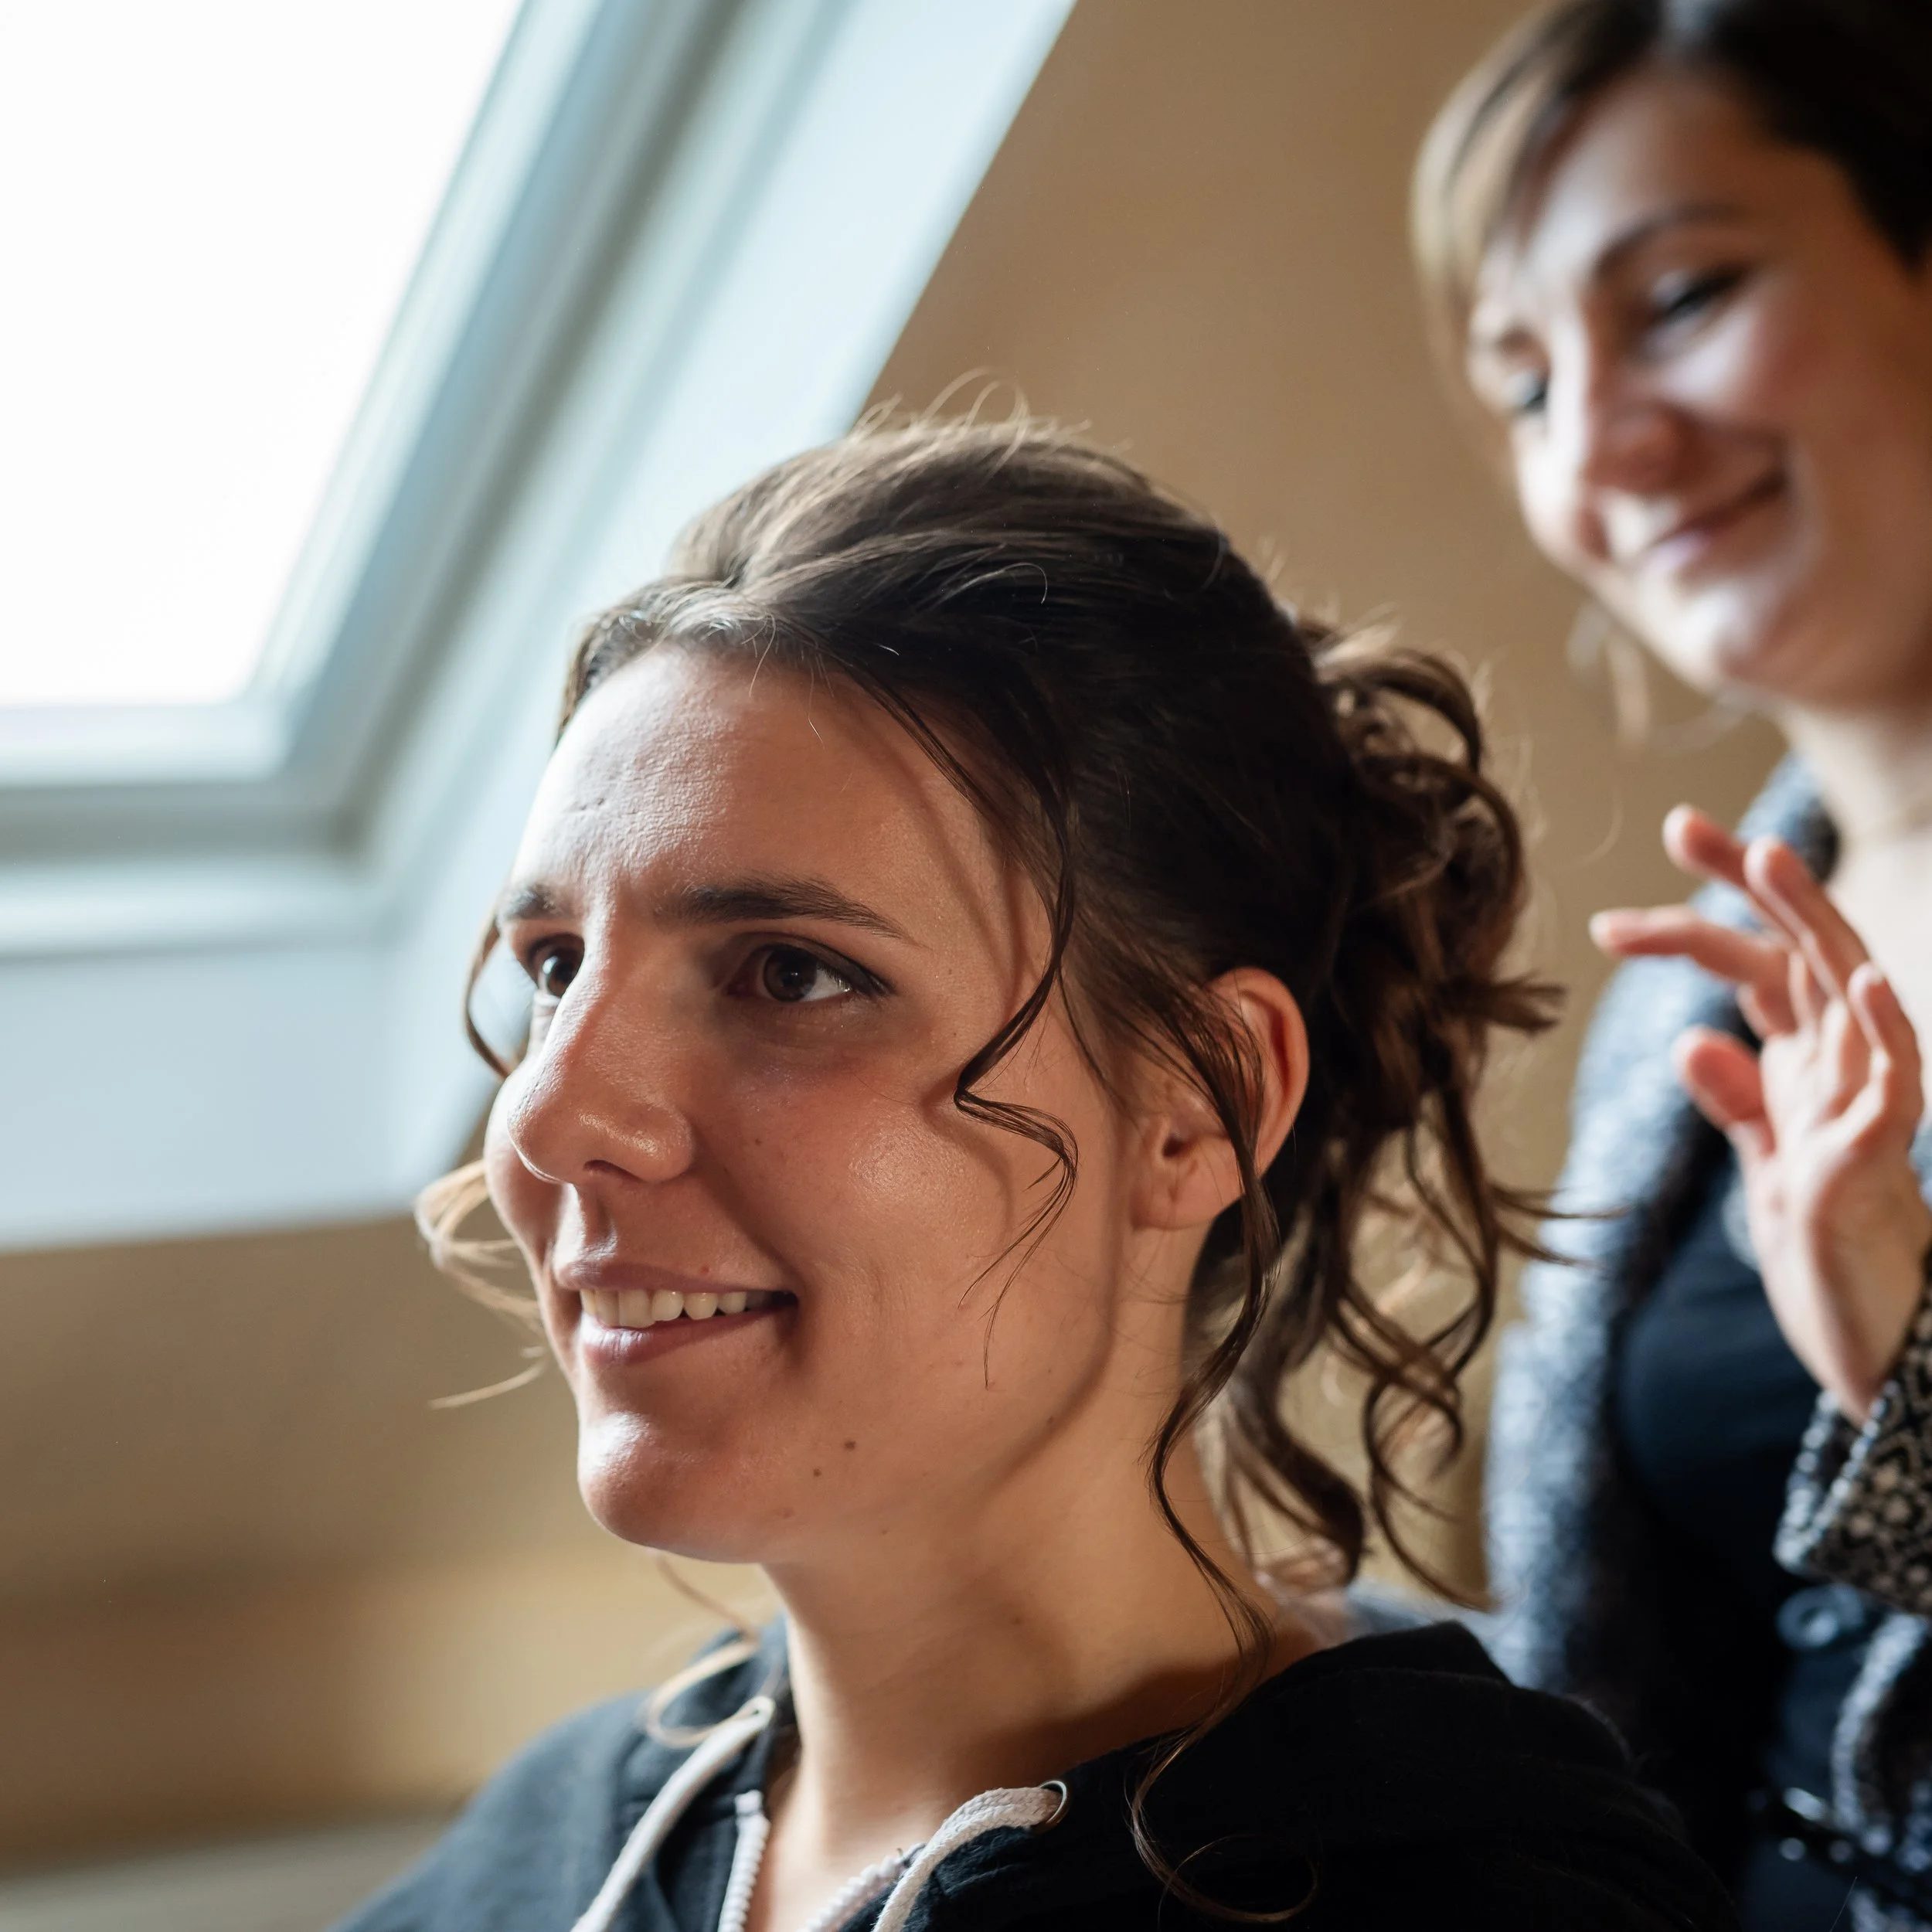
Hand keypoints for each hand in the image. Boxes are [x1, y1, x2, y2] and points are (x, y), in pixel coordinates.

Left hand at [1592, 806, 1931, 1422]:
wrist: (1879, 1356)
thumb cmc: (1832, 1262)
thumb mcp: (1769, 1171)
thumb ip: (1741, 1103)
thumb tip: (1690, 1039)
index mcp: (1811, 1073)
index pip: (1764, 969)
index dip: (1713, 911)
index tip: (1664, 857)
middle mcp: (1845, 1077)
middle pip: (1806, 956)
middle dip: (1751, 888)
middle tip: (1684, 824)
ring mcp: (1868, 1114)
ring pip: (1852, 998)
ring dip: (1815, 926)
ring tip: (1773, 858)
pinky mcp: (1879, 1164)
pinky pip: (1897, 1087)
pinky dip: (1883, 1031)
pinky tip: (1865, 980)